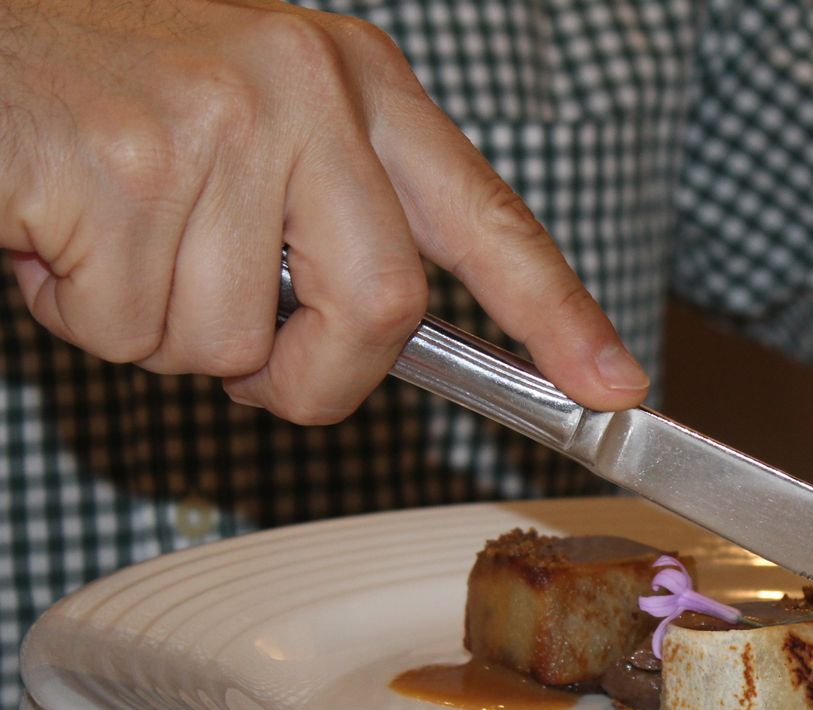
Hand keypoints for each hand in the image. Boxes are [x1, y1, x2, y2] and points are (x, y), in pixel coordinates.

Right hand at [0, 0, 647, 423]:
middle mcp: (300, 87)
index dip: (557, 314)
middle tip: (246, 362)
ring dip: (164, 333)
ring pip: (237, 342)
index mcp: (349, 80)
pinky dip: (84, 318)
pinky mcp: (117, 167)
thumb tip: (388, 340)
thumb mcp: (252, 126)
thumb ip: (336, 220)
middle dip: (312, 377)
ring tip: (107, 238)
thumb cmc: (106, 96)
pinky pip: (132, 331)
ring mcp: (212, 122)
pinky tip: (53, 231)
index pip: (485, 216)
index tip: (615, 385)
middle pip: (382, 311)